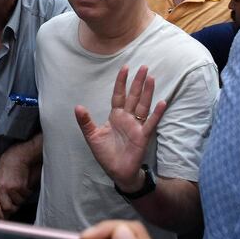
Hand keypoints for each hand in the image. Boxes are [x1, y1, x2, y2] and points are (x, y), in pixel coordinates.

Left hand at [0, 136, 41, 218]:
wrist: (20, 155)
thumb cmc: (9, 162)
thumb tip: (1, 204)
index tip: (0, 218)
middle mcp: (2, 188)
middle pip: (7, 207)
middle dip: (13, 207)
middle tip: (16, 201)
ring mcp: (12, 188)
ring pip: (18, 202)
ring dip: (21, 198)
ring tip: (20, 189)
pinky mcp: (21, 187)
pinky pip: (25, 196)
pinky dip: (27, 192)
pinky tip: (25, 185)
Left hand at [75, 65, 165, 191]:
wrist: (117, 172)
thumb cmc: (106, 154)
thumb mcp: (92, 136)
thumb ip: (85, 122)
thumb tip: (77, 107)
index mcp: (115, 116)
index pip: (119, 95)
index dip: (121, 82)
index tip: (125, 67)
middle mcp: (127, 118)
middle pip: (134, 96)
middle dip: (138, 82)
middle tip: (144, 66)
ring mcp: (136, 126)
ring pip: (143, 105)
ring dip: (147, 92)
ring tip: (151, 78)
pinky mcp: (143, 136)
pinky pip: (151, 122)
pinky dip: (156, 113)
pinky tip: (162, 102)